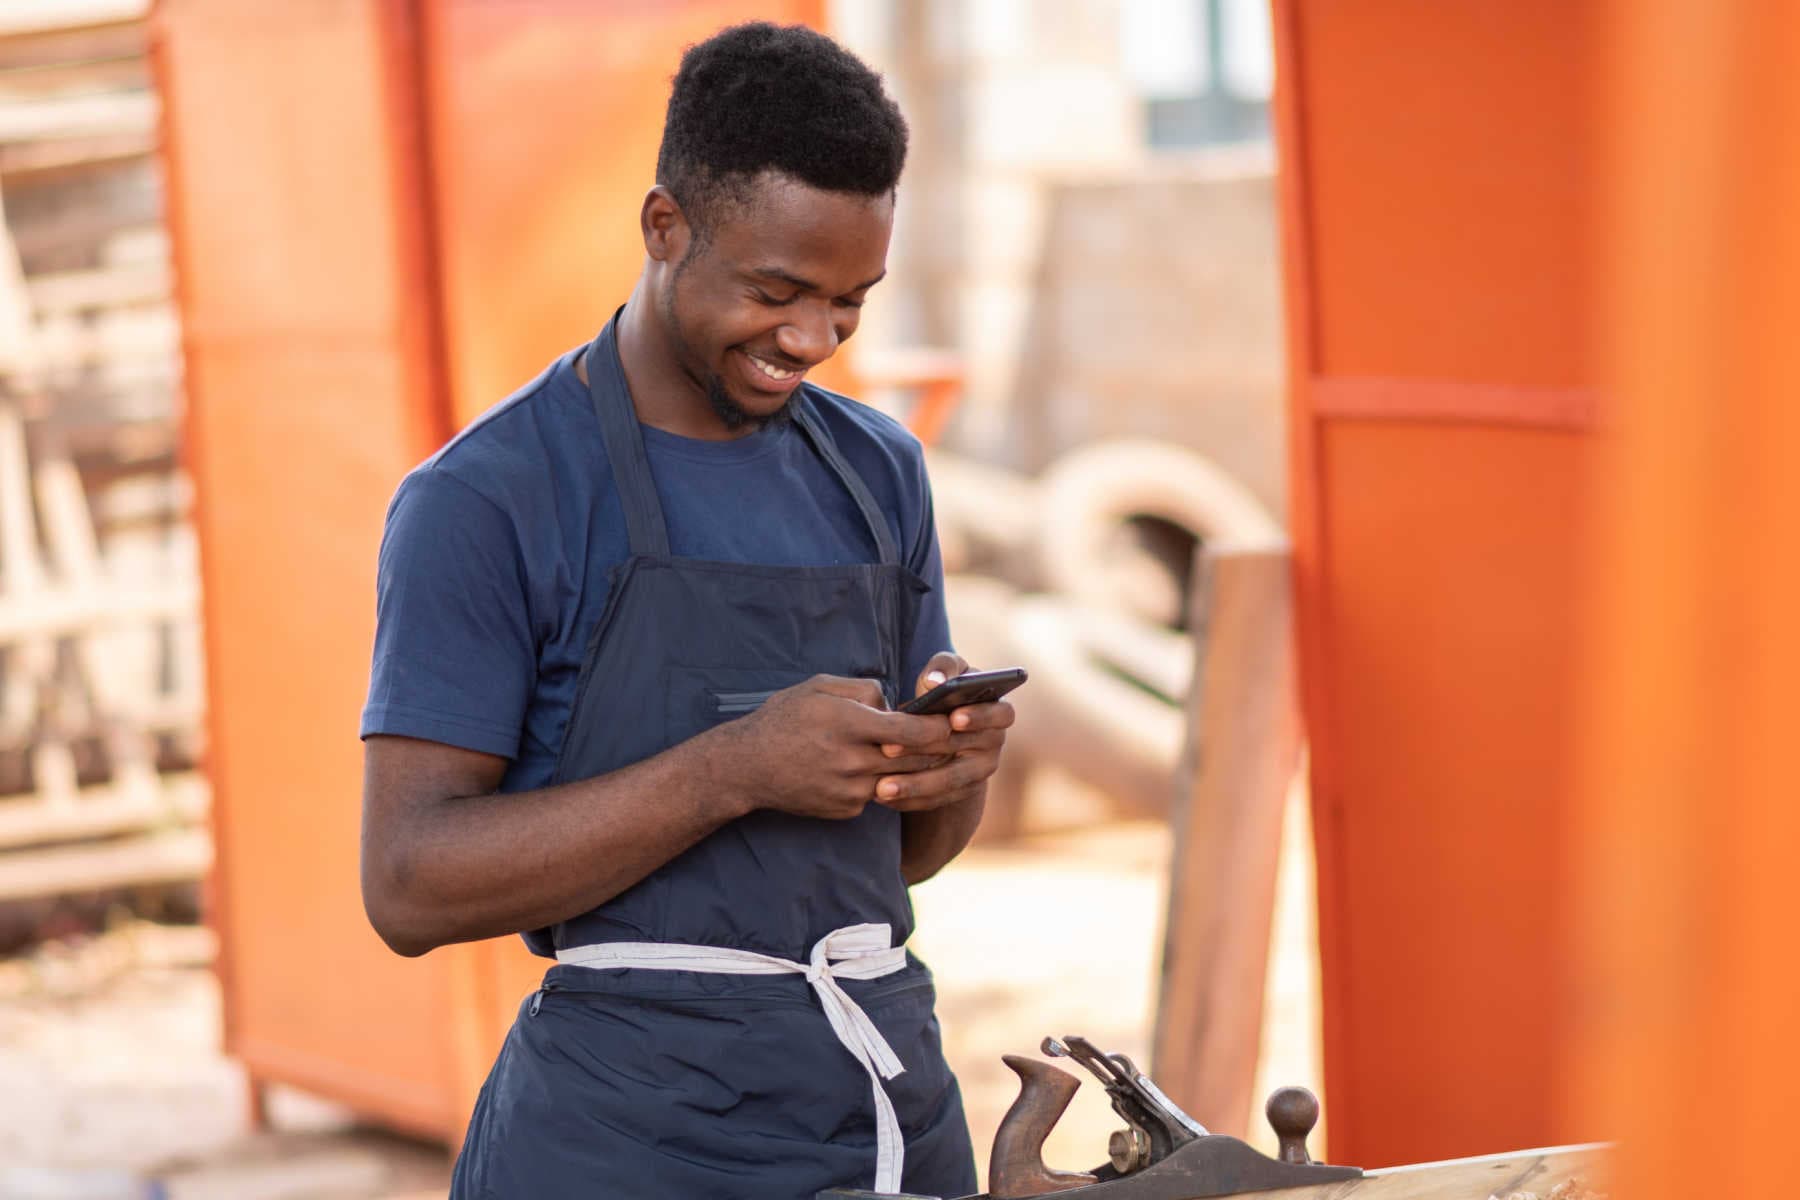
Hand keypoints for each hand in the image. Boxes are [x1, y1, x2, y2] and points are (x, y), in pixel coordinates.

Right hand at [717, 674, 953, 819]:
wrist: (747, 767)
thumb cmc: (785, 718)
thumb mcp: (821, 687)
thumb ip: (865, 689)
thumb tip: (897, 703)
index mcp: (849, 724)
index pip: (912, 730)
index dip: (938, 726)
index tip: (953, 719)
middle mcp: (852, 761)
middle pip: (916, 760)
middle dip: (939, 749)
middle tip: (957, 737)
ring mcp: (850, 791)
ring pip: (902, 780)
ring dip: (916, 768)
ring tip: (926, 752)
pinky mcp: (846, 810)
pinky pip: (878, 794)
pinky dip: (884, 781)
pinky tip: (879, 769)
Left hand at [873, 653, 1014, 812]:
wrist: (944, 729)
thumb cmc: (945, 693)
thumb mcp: (946, 674)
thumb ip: (943, 669)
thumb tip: (934, 681)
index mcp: (998, 712)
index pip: (1000, 714)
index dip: (979, 717)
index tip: (953, 719)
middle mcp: (995, 743)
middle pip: (963, 750)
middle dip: (924, 750)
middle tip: (887, 750)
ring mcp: (979, 772)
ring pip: (950, 782)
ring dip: (915, 785)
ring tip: (882, 787)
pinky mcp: (961, 793)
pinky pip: (937, 800)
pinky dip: (910, 799)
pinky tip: (883, 797)